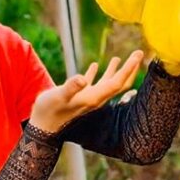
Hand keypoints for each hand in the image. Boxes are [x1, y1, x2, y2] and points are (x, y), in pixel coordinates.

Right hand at [29, 49, 143, 135]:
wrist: (41, 126)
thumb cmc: (49, 110)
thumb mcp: (58, 96)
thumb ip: (71, 87)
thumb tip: (82, 78)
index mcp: (94, 97)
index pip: (118, 82)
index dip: (129, 69)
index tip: (138, 55)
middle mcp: (96, 98)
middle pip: (119, 83)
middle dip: (130, 69)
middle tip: (138, 53)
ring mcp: (88, 98)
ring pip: (107, 83)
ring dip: (115, 71)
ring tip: (120, 58)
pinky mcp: (79, 97)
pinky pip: (92, 84)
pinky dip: (97, 73)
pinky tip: (96, 65)